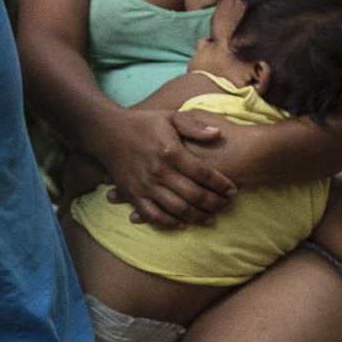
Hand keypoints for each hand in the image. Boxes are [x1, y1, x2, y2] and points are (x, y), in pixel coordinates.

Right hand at [96, 106, 239, 229]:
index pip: (203, 173)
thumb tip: (218, 134)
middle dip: (215, 204)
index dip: (221, 184)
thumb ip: (195, 126)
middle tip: (229, 208)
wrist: (108, 131)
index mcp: (171, 151)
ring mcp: (145, 185)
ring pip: (176, 209)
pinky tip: (183, 224)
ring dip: (197, 217)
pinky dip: (169, 223)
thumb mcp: (170, 117)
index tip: (234, 191)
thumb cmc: (144, 123)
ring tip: (212, 220)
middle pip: (194, 195)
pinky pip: (153, 215)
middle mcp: (159, 171)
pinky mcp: (133, 194)